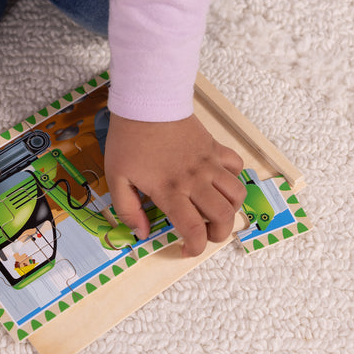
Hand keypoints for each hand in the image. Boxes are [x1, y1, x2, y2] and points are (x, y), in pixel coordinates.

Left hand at [104, 113, 245, 256]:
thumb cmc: (128, 140)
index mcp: (170, 191)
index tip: (186, 250)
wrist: (147, 103)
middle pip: (224, 217)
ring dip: (231, 208)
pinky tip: (218, 180)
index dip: (195, 248)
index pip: (194, 230)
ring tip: (215, 211)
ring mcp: (208, 163)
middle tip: (205, 235)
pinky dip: (233, 177)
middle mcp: (195, 180)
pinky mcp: (214, 147)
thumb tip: (141, 233)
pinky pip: (236, 166)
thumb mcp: (116, 178)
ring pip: (237, 194)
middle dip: (218, 235)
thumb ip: (127, 209)